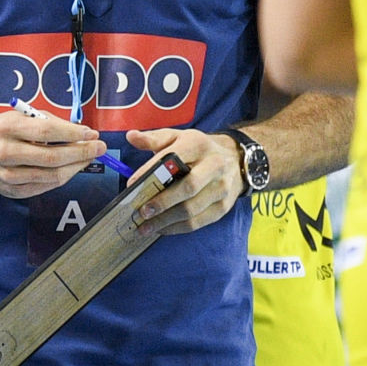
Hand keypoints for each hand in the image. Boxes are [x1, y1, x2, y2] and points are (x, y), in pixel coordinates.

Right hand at [0, 110, 107, 198]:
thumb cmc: (1, 130)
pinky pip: (44, 187)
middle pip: (51, 157)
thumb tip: (81, 133)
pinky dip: (62, 178)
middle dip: (81, 153)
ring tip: (88, 158)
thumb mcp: (19, 116)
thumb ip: (48, 122)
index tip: (91, 133)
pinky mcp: (10, 191)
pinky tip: (71, 169)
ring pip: (50, 176)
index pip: (46, 131)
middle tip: (99, 147)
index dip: (73, 134)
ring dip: (75, 167)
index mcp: (7, 128)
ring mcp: (7, 175)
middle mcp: (5, 152)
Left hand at [124, 129, 243, 235]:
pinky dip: (176, 228)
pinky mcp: (223, 206)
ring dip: (166, 221)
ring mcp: (221, 188)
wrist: (235, 159)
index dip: (152, 172)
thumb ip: (154, 138)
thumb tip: (131, 136)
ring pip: (191, 209)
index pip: (173, 159)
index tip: (132, 185)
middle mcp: (214, 165)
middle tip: (141, 212)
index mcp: (198, 145)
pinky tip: (161, 229)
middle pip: (187, 187)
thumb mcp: (178, 137)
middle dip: (162, 202)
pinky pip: (198, 222)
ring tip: (145, 226)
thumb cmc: (198, 149)